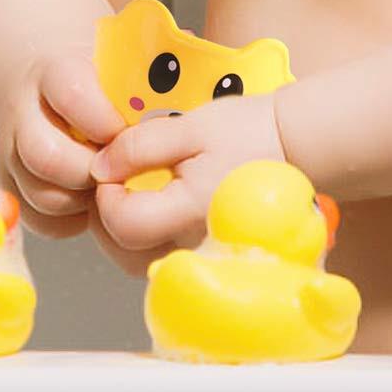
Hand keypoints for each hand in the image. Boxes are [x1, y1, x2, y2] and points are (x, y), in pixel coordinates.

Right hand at [0, 52, 125, 239]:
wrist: (46, 84)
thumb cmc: (96, 81)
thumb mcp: (116, 67)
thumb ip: (140, 88)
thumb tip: (176, 117)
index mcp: (54, 73)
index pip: (73, 96)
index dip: (106, 122)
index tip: (129, 132)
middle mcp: (24, 112)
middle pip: (46, 157)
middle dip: (92, 173)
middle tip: (119, 171)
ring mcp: (11, 150)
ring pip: (41, 195)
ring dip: (83, 201)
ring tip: (107, 186)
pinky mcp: (9, 183)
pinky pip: (37, 219)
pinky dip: (69, 220)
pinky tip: (88, 201)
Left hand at [89, 91, 285, 263]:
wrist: (292, 145)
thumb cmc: (246, 132)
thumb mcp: (189, 126)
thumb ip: (140, 147)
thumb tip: (99, 168)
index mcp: (192, 212)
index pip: (124, 225)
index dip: (104, 196)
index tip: (109, 168)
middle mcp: (199, 246)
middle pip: (125, 255)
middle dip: (106, 218)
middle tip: (111, 182)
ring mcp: (205, 257)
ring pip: (142, 265)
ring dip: (123, 232)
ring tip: (127, 193)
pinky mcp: (209, 256)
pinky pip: (163, 261)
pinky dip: (146, 239)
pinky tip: (149, 208)